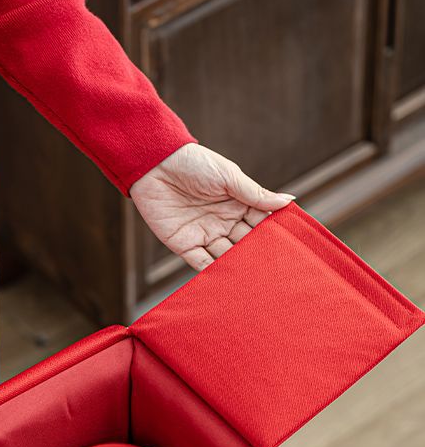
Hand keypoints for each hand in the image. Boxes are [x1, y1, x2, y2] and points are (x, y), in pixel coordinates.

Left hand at [130, 142, 294, 270]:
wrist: (155, 163)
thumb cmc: (194, 163)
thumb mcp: (229, 177)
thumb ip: (255, 194)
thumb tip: (288, 201)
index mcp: (238, 205)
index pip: (260, 225)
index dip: (273, 236)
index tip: (290, 250)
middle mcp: (224, 223)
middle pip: (245, 245)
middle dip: (257, 257)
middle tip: (274, 274)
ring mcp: (204, 235)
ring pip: (226, 257)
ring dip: (237, 268)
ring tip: (253, 283)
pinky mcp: (184, 245)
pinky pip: (201, 263)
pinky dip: (213, 274)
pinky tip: (226, 283)